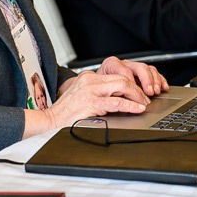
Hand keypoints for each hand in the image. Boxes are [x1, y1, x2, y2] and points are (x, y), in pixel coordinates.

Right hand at [23, 70, 150, 137]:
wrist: (51, 119)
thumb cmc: (66, 112)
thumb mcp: (84, 96)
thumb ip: (99, 93)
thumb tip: (121, 98)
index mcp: (89, 77)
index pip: (116, 76)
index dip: (131, 85)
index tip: (139, 93)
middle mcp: (90, 80)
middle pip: (122, 78)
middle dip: (137, 89)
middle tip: (145, 99)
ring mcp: (91, 90)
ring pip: (122, 86)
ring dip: (137, 95)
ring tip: (143, 104)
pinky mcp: (92, 102)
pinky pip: (117, 101)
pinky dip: (131, 105)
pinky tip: (137, 108)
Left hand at [97, 56, 169, 96]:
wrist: (98, 86)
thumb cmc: (99, 88)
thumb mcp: (101, 90)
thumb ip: (109, 93)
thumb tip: (120, 101)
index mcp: (111, 65)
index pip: (124, 71)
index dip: (132, 84)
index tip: (136, 94)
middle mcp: (123, 64)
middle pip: (138, 67)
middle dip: (146, 80)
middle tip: (149, 92)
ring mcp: (133, 67)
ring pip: (147, 68)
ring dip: (154, 80)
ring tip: (155, 91)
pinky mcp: (141, 72)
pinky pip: (153, 72)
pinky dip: (160, 79)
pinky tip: (163, 87)